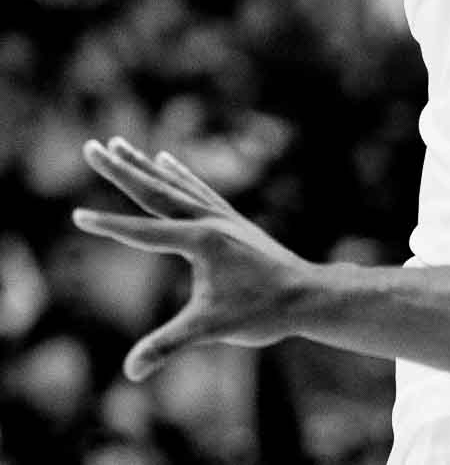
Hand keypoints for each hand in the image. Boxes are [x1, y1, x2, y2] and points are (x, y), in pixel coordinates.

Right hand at [72, 137, 312, 380]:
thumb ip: (168, 346)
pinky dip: (177, 174)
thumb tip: (130, 370)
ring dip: (143, 165)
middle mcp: (210, 221)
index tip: (77, 216)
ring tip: (119, 144)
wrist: (307, 294)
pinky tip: (165, 160)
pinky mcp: (230, 221)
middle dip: (120, 170)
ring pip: (173, 185)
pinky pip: (196, 189)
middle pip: (156, 191)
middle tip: (91, 146)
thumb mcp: (211, 330)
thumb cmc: (262, 311)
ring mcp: (221, 217)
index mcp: (202, 241)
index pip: (144, 232)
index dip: (110, 227)